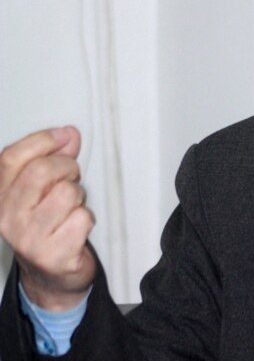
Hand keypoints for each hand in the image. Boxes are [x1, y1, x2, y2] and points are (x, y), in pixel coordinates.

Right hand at [0, 127, 95, 309]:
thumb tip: (68, 135)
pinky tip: (76, 228)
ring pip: (67, 192)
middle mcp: (7, 218)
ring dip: (79, 196)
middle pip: (41, 171)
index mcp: (0, 197)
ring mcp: (28, 239)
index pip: (11, 158)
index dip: (42, 140)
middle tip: (70, 179)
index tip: (64, 135)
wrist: (52, 276)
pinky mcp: (53, 256)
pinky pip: (82, 217)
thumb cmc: (49, 227)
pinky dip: (87, 218)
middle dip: (66, 167)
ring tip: (71, 208)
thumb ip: (54, 158)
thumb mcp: (44, 189)